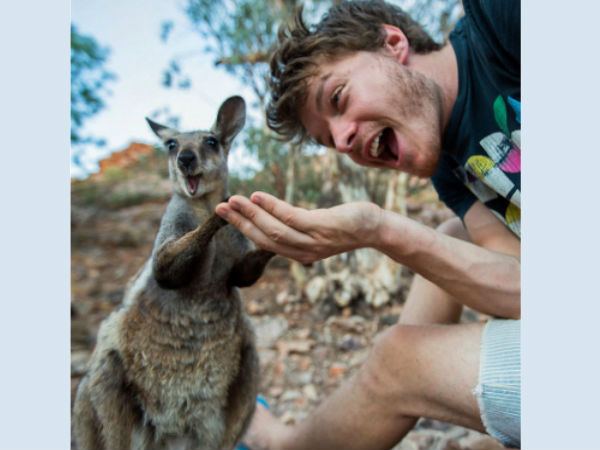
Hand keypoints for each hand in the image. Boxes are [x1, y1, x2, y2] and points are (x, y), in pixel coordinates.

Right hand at [215, 192, 382, 263]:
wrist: (376, 228)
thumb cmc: (346, 225)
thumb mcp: (317, 229)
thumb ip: (296, 228)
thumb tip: (274, 218)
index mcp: (299, 253)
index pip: (265, 242)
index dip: (243, 229)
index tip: (226, 215)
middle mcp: (303, 252)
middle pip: (264, 238)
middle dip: (240, 223)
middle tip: (219, 207)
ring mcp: (313, 241)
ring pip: (274, 229)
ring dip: (251, 215)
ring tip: (233, 201)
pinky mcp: (322, 227)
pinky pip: (291, 218)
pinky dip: (271, 207)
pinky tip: (257, 196)